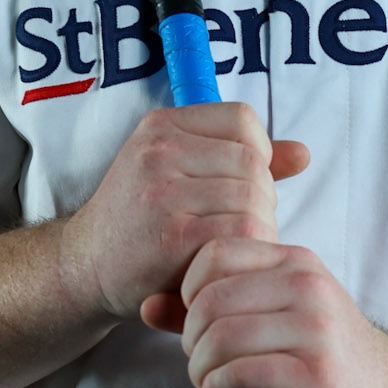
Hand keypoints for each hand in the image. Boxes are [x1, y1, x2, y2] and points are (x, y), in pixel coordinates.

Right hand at [61, 103, 308, 321]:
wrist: (84, 268)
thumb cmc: (141, 221)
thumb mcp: (178, 171)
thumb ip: (240, 158)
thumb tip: (303, 153)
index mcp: (162, 126)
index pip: (243, 119)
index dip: (257, 153)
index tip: (240, 184)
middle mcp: (159, 151)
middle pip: (253, 164)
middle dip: (260, 199)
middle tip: (236, 226)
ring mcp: (163, 193)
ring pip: (253, 199)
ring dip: (256, 228)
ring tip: (229, 244)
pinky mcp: (173, 238)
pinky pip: (242, 232)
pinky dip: (245, 250)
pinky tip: (224, 261)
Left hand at [143, 236, 387, 387]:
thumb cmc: (326, 359)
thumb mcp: (276, 318)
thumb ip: (213, 310)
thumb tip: (145, 305)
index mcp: (295, 263)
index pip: (213, 255)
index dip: (187, 292)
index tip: (195, 325)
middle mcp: (306, 287)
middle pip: (209, 301)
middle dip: (190, 339)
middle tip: (199, 363)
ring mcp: (315, 330)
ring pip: (221, 338)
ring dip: (200, 370)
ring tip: (208, 384)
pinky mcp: (317, 376)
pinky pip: (243, 374)